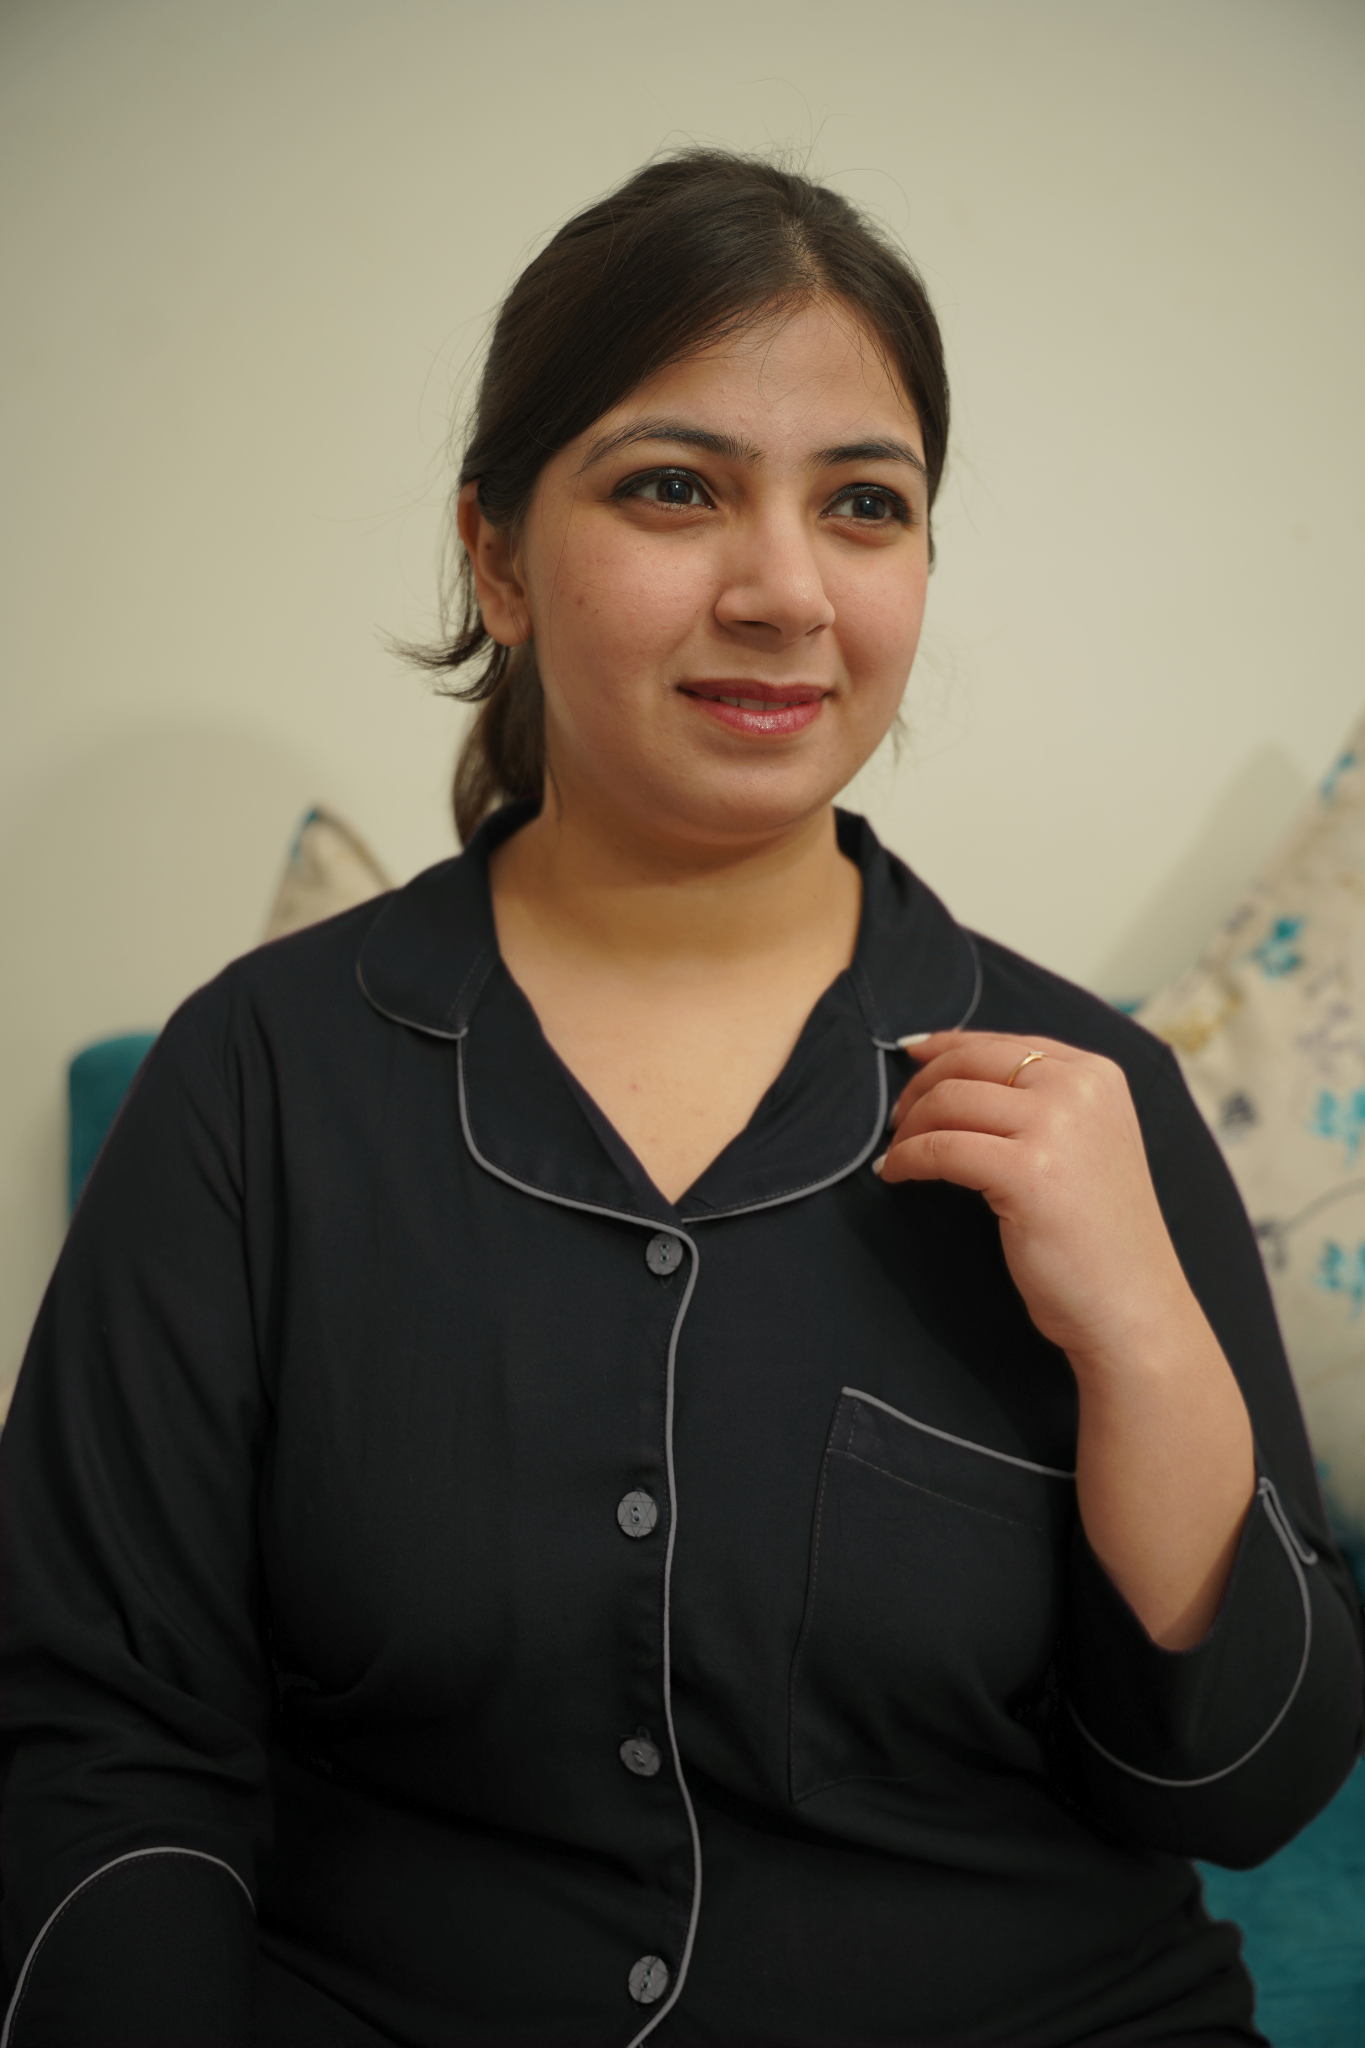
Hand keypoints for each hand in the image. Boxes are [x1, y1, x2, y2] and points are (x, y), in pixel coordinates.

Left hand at [876, 1030, 1190, 1373]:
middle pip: (970, 1062)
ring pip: (949, 1100)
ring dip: (909, 1127)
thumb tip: (954, 1073)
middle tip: (896, 1120)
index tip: (913, 1058)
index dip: (947, 1046)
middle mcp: (1080, 1088)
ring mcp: (1056, 1126)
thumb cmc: (1099, 1237)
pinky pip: (939, 1148)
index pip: (1003, 1041)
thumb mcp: (1086, 1143)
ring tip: (897, 1153)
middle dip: (920, 1086)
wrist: (1132, 1306)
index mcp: (1097, 1075)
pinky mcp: (1027, 1171)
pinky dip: (906, 1159)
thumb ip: (1041, 1102)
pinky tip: (895, 1175)